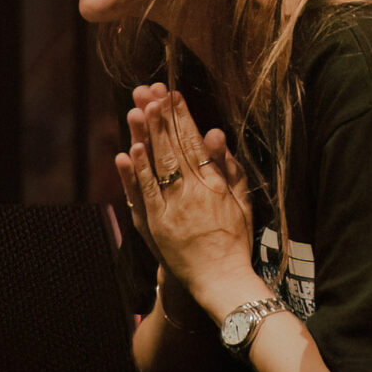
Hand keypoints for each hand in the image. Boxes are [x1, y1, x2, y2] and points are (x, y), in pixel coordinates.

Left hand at [115, 84, 253, 295]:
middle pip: (173, 148)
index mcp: (215, 184)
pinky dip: (136, 172)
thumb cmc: (234, 240)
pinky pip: (145, 193)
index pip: (195, 143)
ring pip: (157, 165)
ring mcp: (173, 208)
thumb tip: (216, 135)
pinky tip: (129, 150)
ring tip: (139, 109)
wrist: (221, 279)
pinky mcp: (157, 224)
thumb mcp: (241, 201)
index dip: (182, 117)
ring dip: (147, 136)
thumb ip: (229, 168)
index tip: (173, 94)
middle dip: (161, 118)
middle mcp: (193, 193)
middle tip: (151, 92)